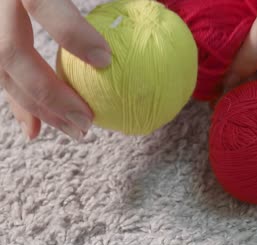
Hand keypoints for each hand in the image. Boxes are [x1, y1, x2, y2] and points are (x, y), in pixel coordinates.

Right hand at [0, 0, 111, 140]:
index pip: (40, 3)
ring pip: (2, 71)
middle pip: (11, 51)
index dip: (70, 33)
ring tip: (76, 131)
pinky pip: (0, 75)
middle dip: (49, 92)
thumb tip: (152, 7)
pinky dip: (19, 105)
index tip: (105, 60)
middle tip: (87, 120)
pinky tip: (36, 130)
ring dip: (38, 108)